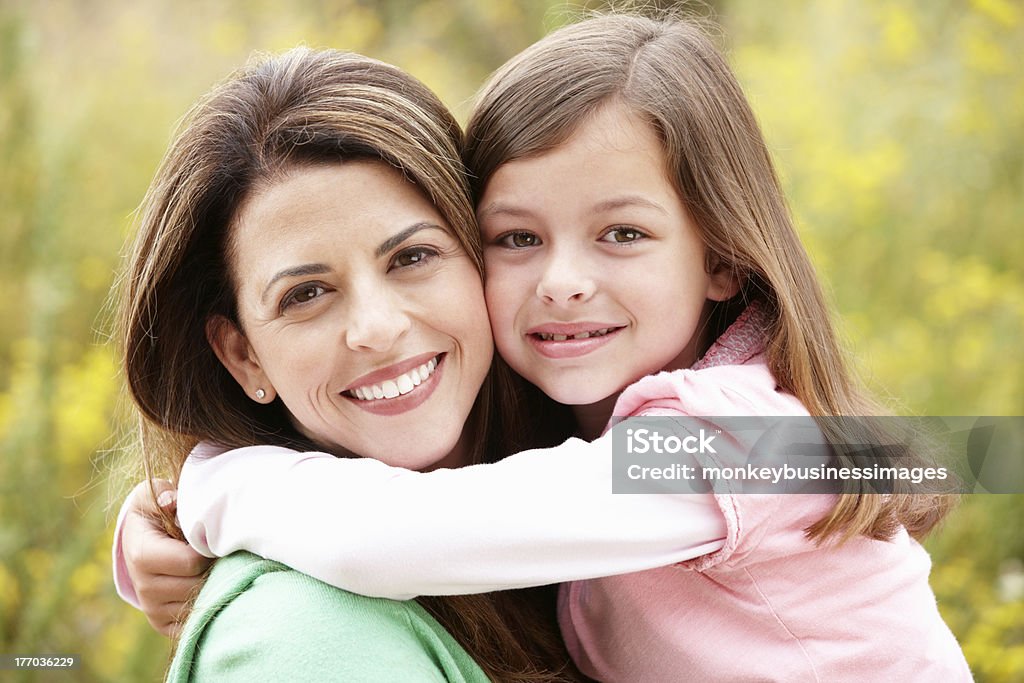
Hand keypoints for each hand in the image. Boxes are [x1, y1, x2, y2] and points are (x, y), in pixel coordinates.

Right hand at [122, 479, 212, 636]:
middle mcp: (144, 588)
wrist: (140, 542)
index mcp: (142, 556)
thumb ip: (164, 495)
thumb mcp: (153, 496)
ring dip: (213, 586)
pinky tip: (206, 586)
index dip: (209, 549)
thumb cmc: (153, 514)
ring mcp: (152, 609)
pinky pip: (194, 622)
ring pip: (200, 603)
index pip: (192, 562)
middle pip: (199, 585)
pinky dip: (206, 606)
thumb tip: (171, 501)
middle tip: (217, 553)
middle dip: (214, 568)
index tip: (212, 538)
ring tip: (211, 567)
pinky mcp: (162, 624)